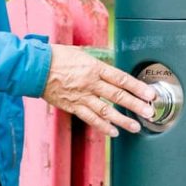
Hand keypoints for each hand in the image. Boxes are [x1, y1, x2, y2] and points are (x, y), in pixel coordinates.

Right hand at [41, 44, 156, 137]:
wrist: (34, 67)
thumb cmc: (56, 56)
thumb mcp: (80, 53)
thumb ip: (96, 64)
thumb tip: (110, 69)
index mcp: (94, 67)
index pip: (121, 78)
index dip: (137, 87)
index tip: (150, 94)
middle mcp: (90, 83)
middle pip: (118, 96)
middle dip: (136, 105)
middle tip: (150, 112)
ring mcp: (81, 96)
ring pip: (106, 111)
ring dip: (123, 120)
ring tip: (136, 126)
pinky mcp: (72, 106)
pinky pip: (90, 118)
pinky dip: (103, 126)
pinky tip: (114, 132)